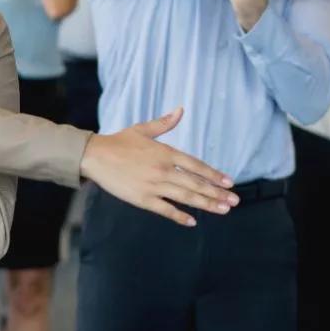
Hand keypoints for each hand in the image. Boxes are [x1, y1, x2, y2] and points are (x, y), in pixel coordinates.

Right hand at [80, 107, 238, 226]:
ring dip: (206, 204)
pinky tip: (192, 221)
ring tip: (223, 210)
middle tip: (234, 201)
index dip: (213, 175)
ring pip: (185, 197)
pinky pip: (166, 209)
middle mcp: (163, 170)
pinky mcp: (142, 199)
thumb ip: (164, 123)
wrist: (95, 156)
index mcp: (164, 152)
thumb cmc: (118, 142)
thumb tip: (181, 109)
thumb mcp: (142, 129)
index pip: (195, 165)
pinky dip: (180, 216)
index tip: (229, 182)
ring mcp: (153, 185)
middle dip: (217, 193)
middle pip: (195, 184)